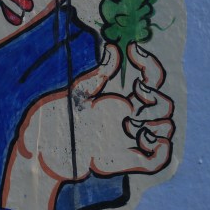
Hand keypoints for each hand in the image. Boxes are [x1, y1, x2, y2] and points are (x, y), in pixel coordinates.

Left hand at [3, 42, 174, 209]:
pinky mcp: (126, 161)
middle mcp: (130, 119)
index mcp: (120, 100)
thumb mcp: (79, 91)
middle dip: (155, 98)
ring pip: (166, 128)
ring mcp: (130, 140)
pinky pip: (159, 159)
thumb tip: (113, 48)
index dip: (149, 63)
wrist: (42, 148)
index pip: (152, 79)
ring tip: (131, 123)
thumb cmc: (57, 118)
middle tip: (136, 95)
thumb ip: (99, 74)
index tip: (133, 50)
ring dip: (155, 121)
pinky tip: (144, 138)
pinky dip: (161, 148)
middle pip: (164, 105)